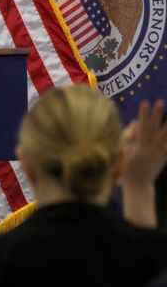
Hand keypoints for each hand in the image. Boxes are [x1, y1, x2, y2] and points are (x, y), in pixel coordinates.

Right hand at [121, 99, 166, 226]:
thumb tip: (136, 123)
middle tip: (159, 102)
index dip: (143, 114)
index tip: (145, 103)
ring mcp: (159, 153)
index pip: (142, 126)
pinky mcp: (164, 157)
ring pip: (165, 136)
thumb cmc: (126, 167)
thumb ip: (129, 136)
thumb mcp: (123, 151)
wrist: (138, 184)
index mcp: (140, 146)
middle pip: (155, 128)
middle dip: (157, 114)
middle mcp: (151, 148)